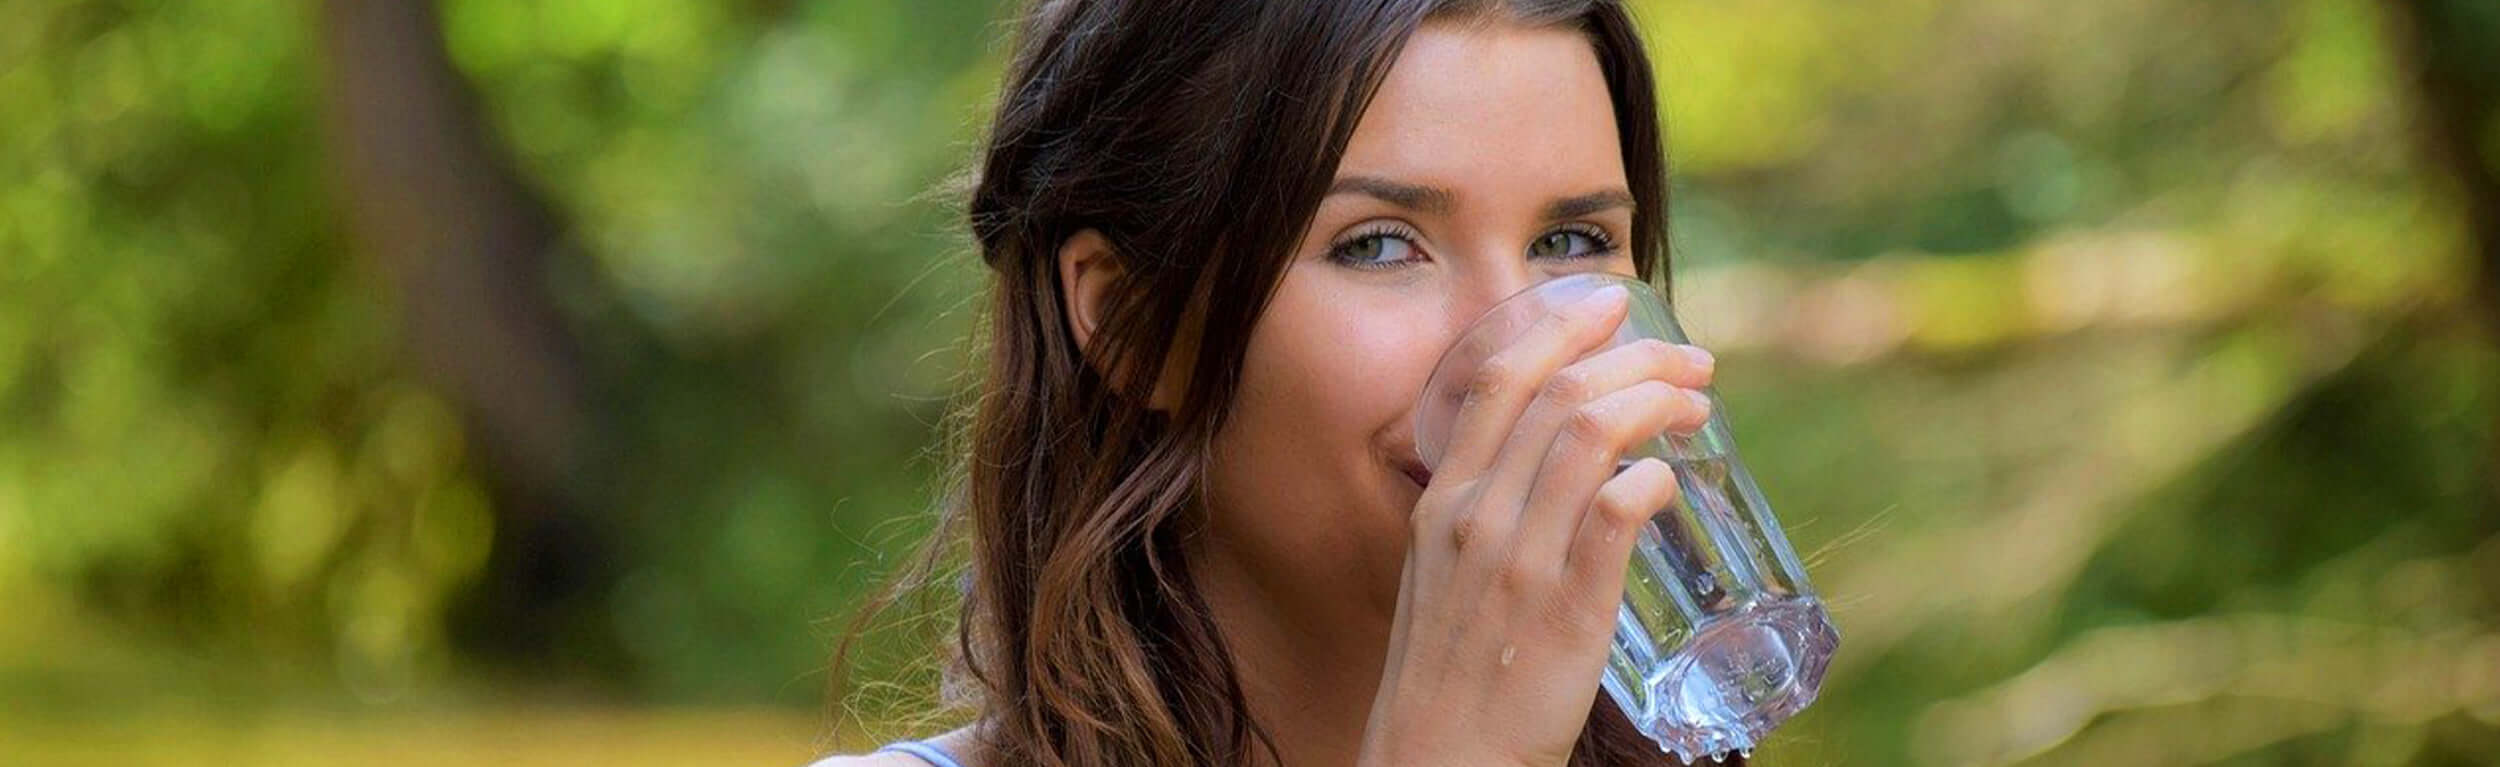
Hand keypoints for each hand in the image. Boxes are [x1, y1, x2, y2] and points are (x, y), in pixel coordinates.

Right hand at [1358, 285, 1714, 766]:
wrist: (1437, 760)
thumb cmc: (1448, 675)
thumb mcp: (1439, 577)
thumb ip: (1484, 521)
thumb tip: (1564, 479)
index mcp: (1441, 502)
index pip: (1498, 378)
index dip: (1559, 325)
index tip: (1608, 303)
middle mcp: (1475, 518)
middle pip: (1561, 394)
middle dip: (1639, 359)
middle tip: (1690, 361)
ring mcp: (1520, 561)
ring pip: (1593, 436)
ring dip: (1658, 405)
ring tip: (1699, 407)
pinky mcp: (1567, 609)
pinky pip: (1618, 513)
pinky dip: (1653, 480)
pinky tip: (1671, 482)